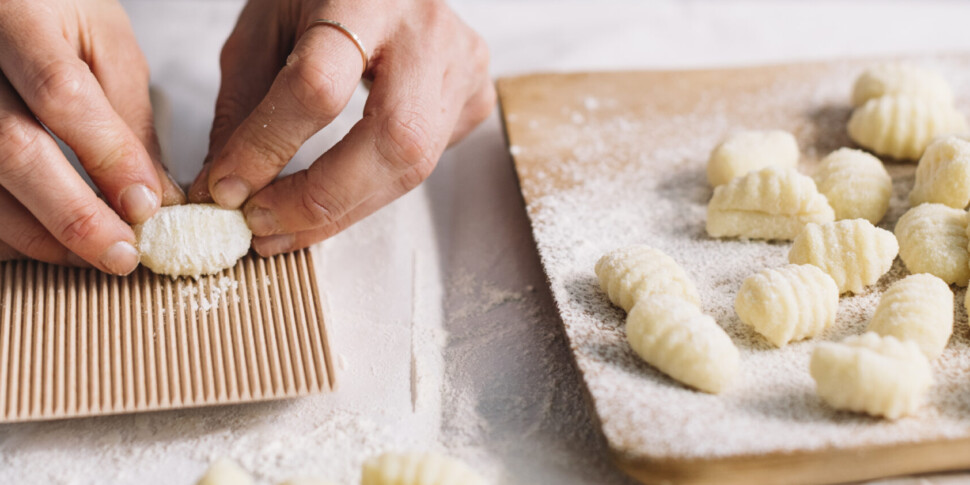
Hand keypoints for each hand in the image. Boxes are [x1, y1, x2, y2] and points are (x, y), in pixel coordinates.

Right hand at [0, 0, 184, 273]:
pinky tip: (43, 241)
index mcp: (18, 17)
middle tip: (122, 253)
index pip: (62, 95)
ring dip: (39, 234)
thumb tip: (155, 196)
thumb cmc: (50, 11)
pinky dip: (6, 229)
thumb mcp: (103, 41)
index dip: (107, 157)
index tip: (146, 205)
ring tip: (92, 254)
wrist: (2, 4)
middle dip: (73, 215)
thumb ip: (128, 115)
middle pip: (11, 150)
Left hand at [189, 0, 493, 255]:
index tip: (228, 189)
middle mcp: (427, 32)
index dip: (270, 147)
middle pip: (393, 138)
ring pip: (415, 166)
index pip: (320, 85)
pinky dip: (373, 191)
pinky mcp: (475, 99)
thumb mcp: (265, 28)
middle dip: (323, 199)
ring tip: (289, 226)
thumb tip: (226, 188)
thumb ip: (245, 105)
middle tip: (266, 227)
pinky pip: (426, 166)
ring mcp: (462, 68)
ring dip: (345, 209)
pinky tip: (340, 191)